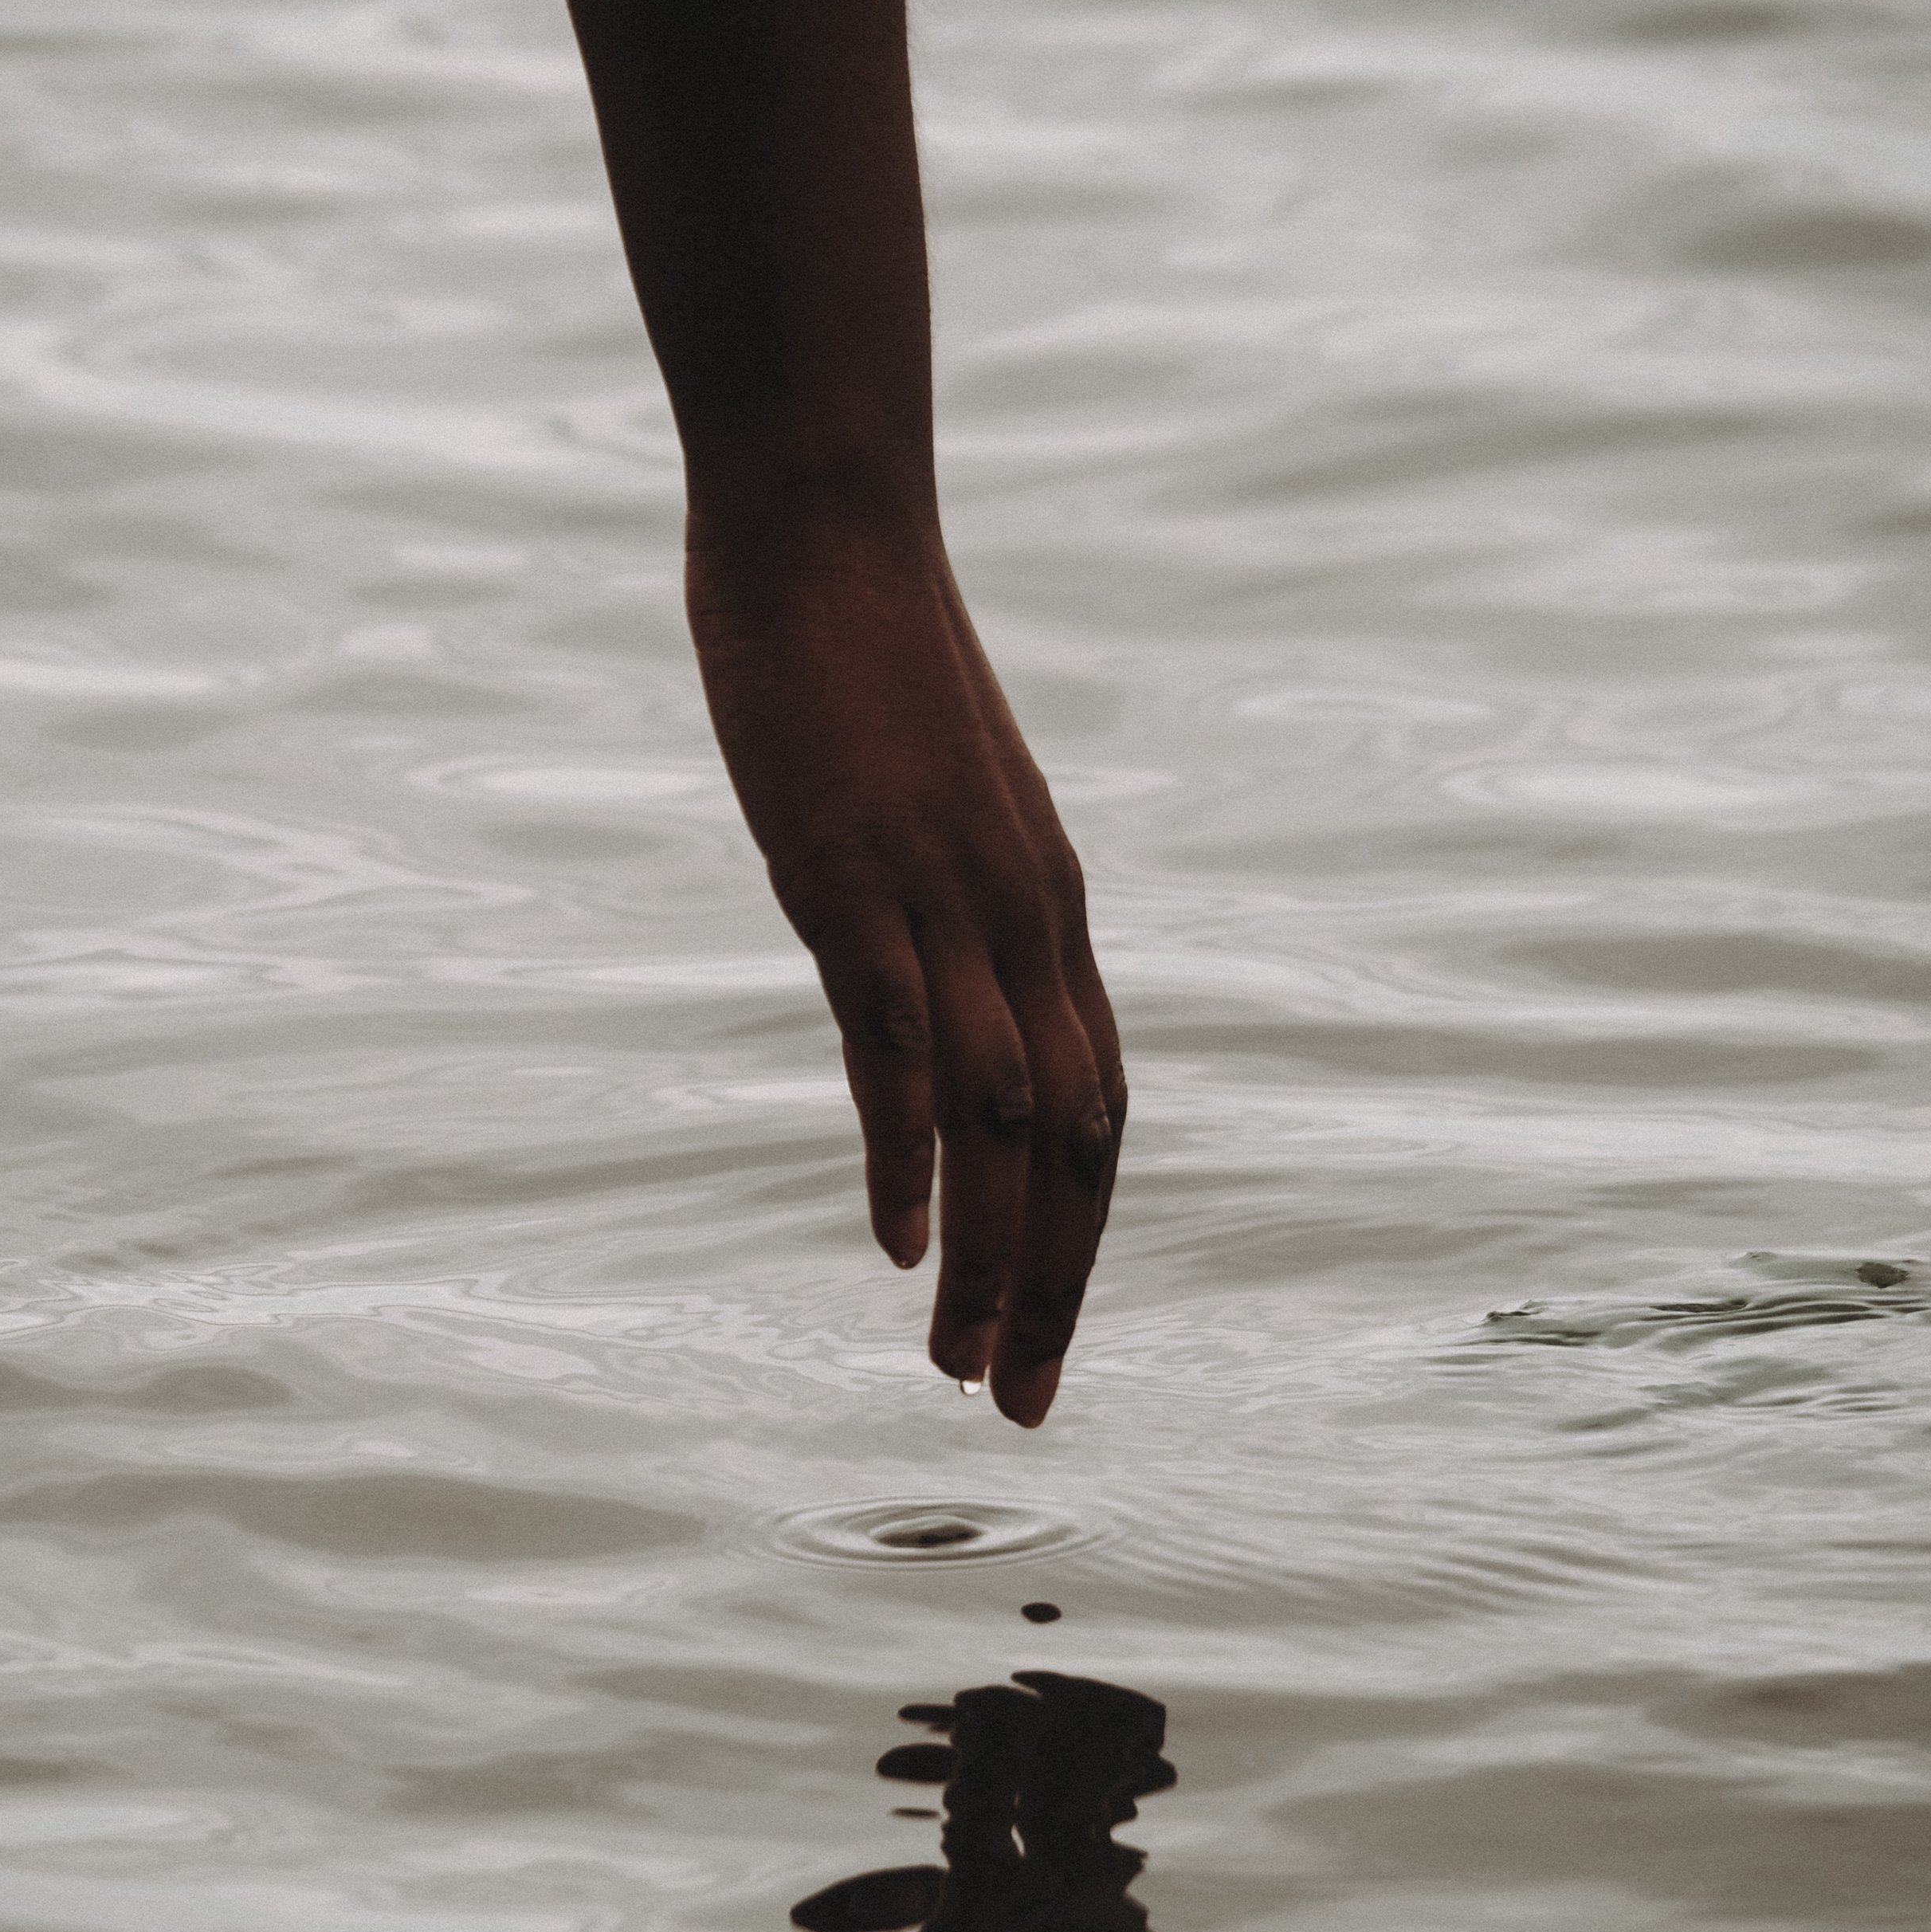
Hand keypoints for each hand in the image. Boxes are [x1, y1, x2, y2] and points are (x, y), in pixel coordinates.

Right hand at [686, 516, 1124, 1426]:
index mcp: (1051, 910)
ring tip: (959, 1371)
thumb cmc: (870, 661)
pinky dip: (907, 1157)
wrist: (832, 530)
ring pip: (1004, 1121)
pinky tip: (895, 1247)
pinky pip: (903, 1046)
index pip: (1098, 1105)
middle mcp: (1028, 923)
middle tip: (1021, 1402)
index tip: (1049, 1332)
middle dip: (1058, 1285)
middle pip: (1074, 1141)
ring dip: (994, 1258)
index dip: (1084, 1232)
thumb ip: (947, 902)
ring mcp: (948, 906)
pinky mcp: (859, 884)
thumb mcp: (931, 807)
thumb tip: (924, 983)